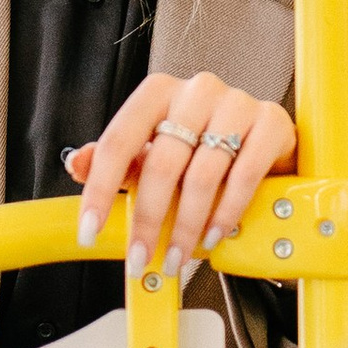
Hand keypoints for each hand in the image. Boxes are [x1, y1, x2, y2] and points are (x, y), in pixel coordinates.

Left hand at [67, 71, 299, 274]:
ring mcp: (236, 103)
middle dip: (147, 219)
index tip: (90, 229)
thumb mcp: (154, 149)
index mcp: (158, 92)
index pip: (118, 140)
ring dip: (186, 226)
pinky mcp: (270, 123)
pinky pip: (244, 177)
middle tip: (140, 257)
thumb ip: (116, 158)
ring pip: (201, 175)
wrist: (265, 139)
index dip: (100, 189)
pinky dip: (225, 213)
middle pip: (161, 163)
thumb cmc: (203, 144)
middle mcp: (196, 90)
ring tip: (178, 256)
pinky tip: (213, 235)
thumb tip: (76, 164)